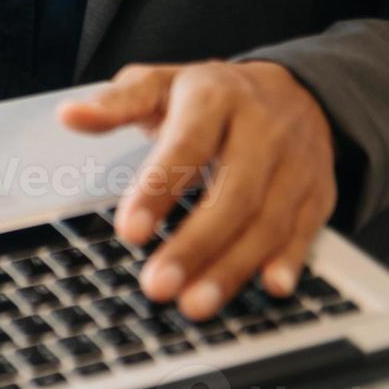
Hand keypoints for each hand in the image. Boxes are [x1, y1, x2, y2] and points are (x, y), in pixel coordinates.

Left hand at [59, 61, 335, 319]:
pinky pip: (306, 229)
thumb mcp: (159, 84)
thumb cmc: (209, 94)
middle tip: (157, 285)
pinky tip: (269, 286)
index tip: (128, 232)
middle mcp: (262, 130)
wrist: (293, 88)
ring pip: (268, 221)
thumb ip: (115, 104)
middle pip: (233, 194)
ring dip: (231, 267)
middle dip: (194, 246)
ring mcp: (295, 163)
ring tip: (194, 304)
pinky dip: (289, 259)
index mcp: (215, 98)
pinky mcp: (318, 191)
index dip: (158, 191)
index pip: (186, 148)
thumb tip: (69, 116)